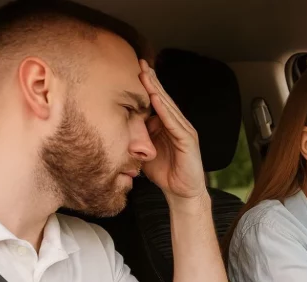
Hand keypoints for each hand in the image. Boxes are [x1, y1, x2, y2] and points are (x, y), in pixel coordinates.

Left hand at [138, 59, 206, 200]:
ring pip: (168, 107)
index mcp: (168, 126)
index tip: (133, 70)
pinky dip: (165, 110)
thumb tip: (118, 129)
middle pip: (163, 99)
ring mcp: (185, 131)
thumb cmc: (165, 174)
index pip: (157, 102)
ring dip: (157, 90)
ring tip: (146, 75)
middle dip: (151, 81)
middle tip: (140, 62)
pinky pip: (174, 122)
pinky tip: (156, 98)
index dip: (146, 86)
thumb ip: (137, 138)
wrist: (182, 193)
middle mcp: (178, 125)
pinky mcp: (188, 140)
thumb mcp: (145, 151)